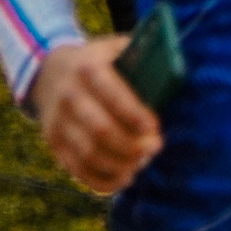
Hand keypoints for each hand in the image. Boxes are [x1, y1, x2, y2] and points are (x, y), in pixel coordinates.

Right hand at [32, 38, 162, 191]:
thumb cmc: (103, 65)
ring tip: (142, 161)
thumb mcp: (119, 51)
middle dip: (133, 146)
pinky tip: (125, 177)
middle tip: (155, 147)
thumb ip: (146, 59)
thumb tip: (178, 75)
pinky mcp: (54, 142)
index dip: (135, 115)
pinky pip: (78, 169)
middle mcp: (68, 95)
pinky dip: (104, 180)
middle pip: (101, 130)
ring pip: (90, 154)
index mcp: (88, 68)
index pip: (112, 94)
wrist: (52, 72)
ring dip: (122, 165)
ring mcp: (57, 121)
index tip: (154, 127)